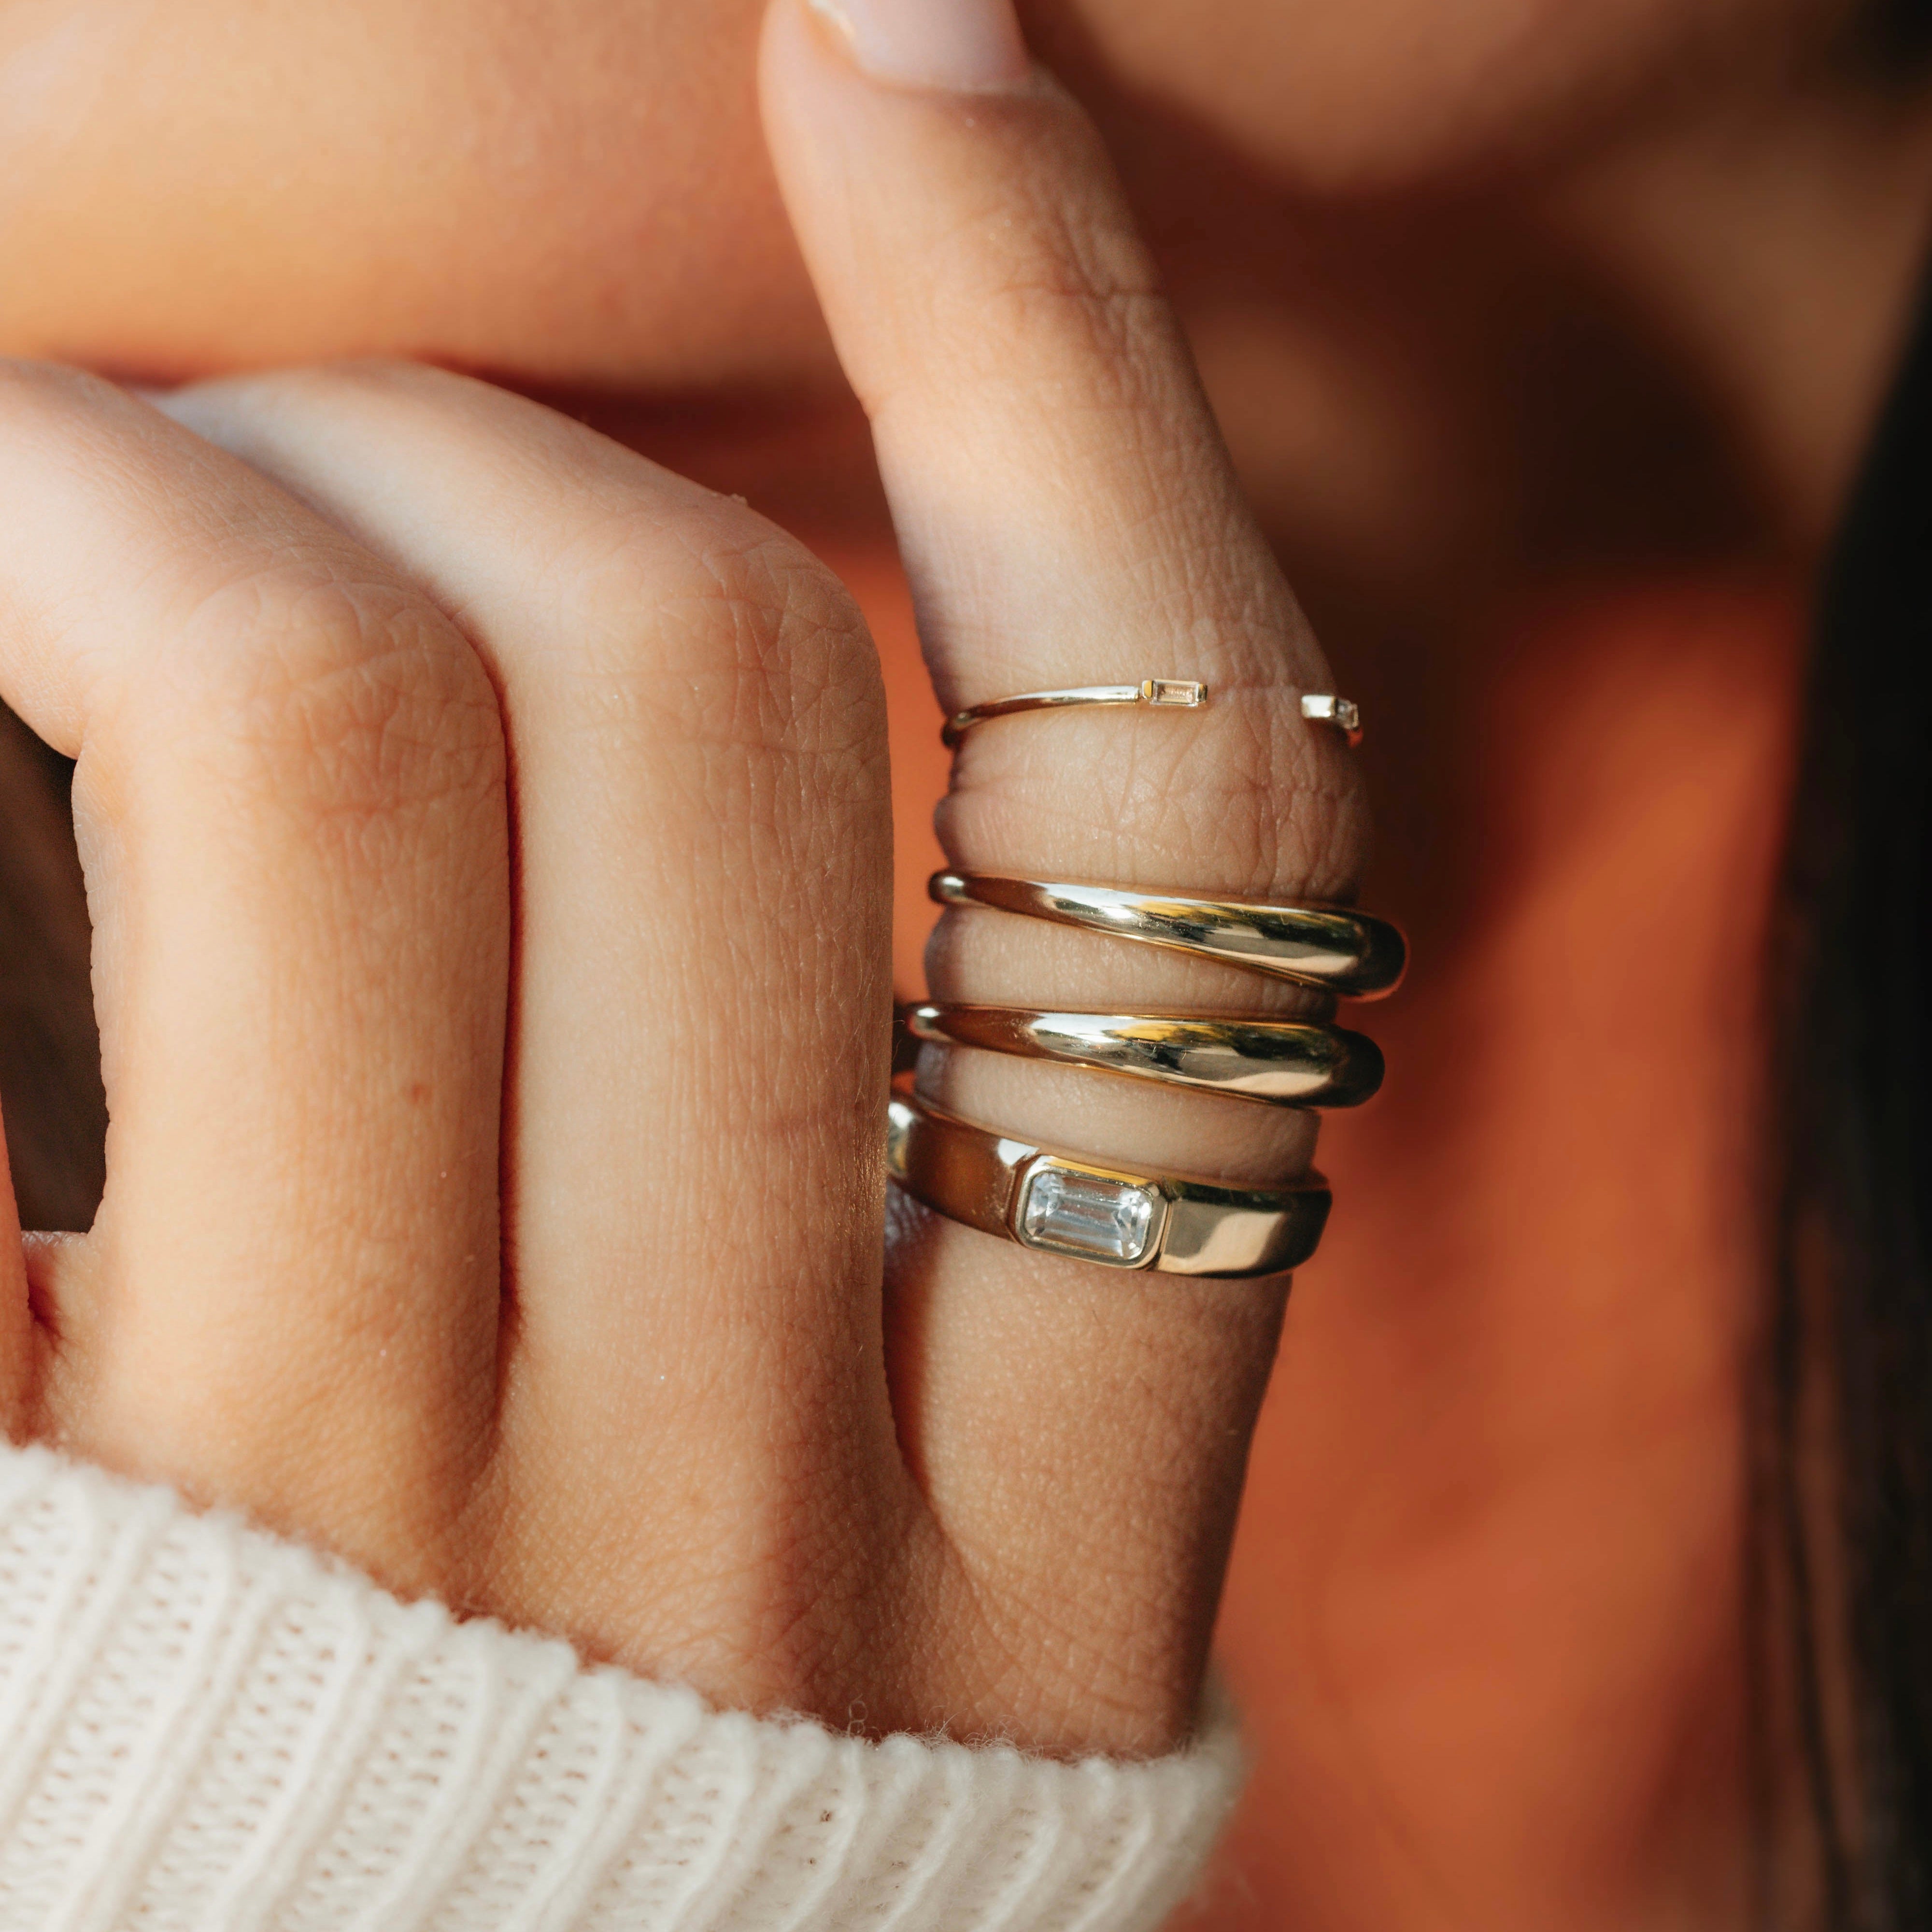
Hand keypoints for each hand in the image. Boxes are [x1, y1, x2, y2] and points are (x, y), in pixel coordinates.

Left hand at [0, 0, 1362, 1756]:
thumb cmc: (613, 1836)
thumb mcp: (903, 1560)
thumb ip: (907, 1204)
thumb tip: (733, 637)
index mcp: (1060, 1570)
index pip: (1187, 819)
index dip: (1078, 379)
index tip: (920, 54)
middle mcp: (775, 1547)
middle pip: (710, 672)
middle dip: (467, 422)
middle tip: (274, 438)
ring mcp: (384, 1545)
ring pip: (337, 711)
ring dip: (155, 477)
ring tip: (45, 487)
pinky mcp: (63, 1547)